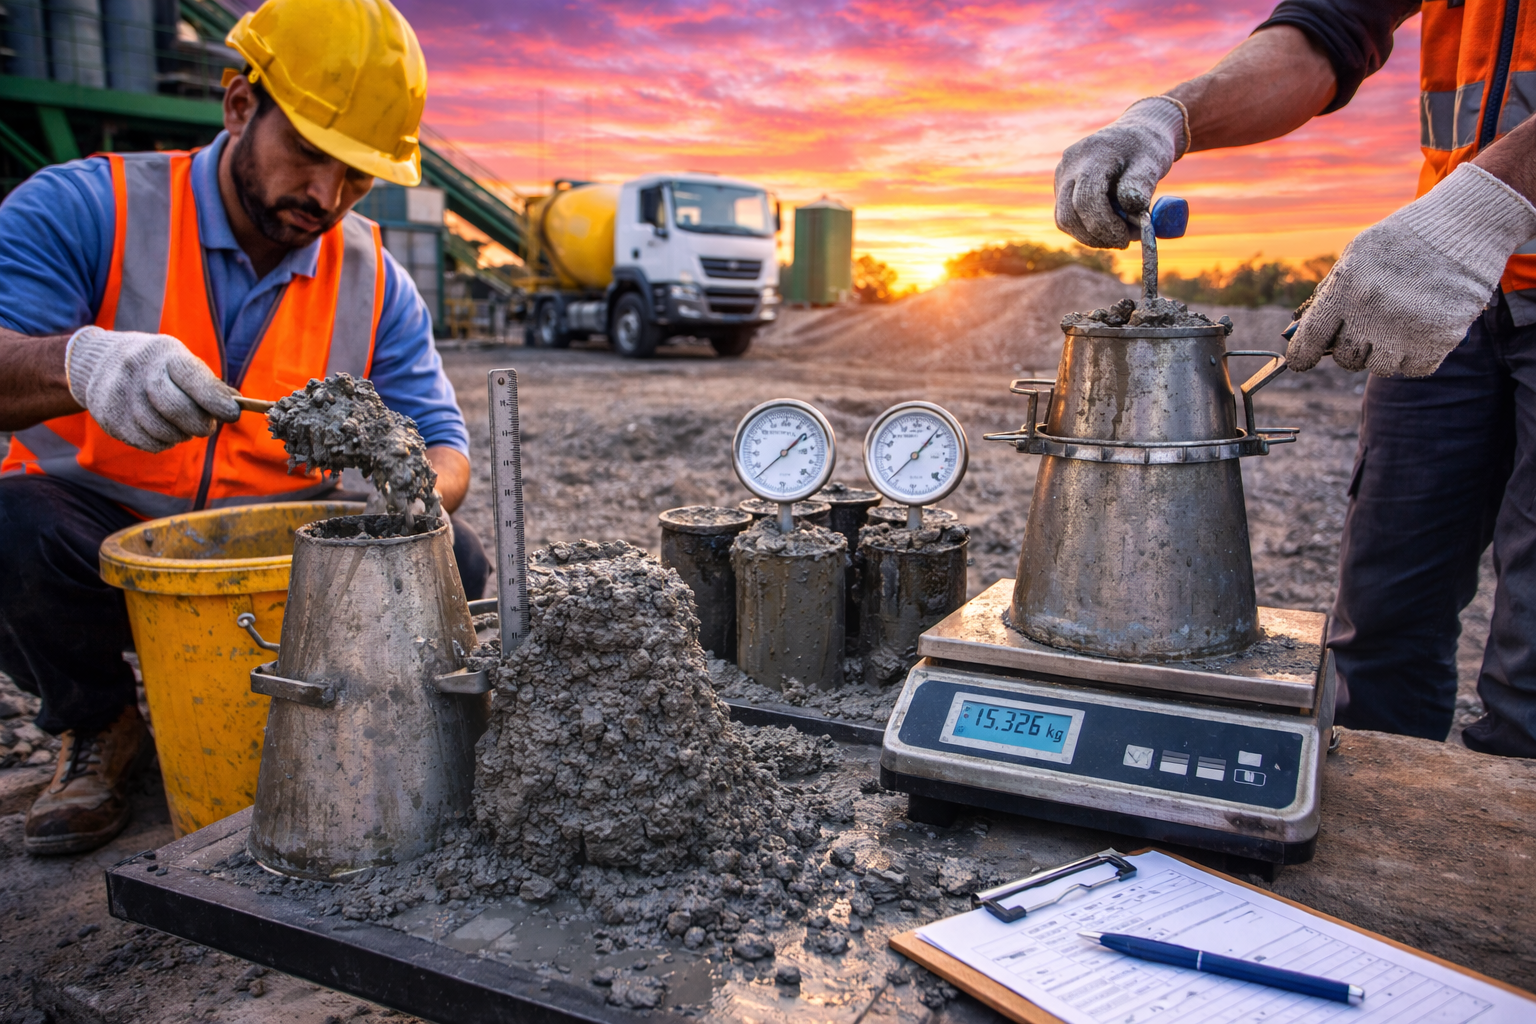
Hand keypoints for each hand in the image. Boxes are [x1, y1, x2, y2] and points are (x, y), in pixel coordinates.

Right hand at [65, 326, 239, 451]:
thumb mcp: (179, 361)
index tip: (232, 414)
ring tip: (182, 427)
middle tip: (207, 427)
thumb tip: (238, 404)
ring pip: (163, 430)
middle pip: (177, 408)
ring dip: (181, 435)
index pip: (193, 378)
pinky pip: (148, 442)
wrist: (99, 362)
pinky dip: (163, 443)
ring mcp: (120, 393)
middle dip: (200, 424)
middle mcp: (138, 369)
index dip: (215, 399)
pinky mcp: (109, 417)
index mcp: (163, 352)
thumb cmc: (154, 365)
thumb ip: (208, 383)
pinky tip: (162, 431)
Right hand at [1055, 97, 1187, 248]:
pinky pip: (1067, 217)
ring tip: (1119, 236)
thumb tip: (1132, 208)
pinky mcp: (1061, 187)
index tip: (1126, 239)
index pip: (1086, 199)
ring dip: (1090, 236)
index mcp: (1092, 154)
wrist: (1135, 132)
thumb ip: (1141, 183)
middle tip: (1123, 243)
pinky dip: (1086, 229)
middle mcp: (1069, 165)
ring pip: (1064, 220)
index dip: (1104, 225)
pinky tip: (1108, 228)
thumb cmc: (1146, 148)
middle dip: (1096, 236)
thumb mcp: (1153, 161)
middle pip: (1068, 214)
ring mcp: (1061, 176)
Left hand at [1288, 164, 1535, 376]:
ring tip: (1398, 324)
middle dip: (1353, 348)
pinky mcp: (1440, 338)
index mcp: (1345, 289)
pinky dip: (1416, 356)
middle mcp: (1371, 313)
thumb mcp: (1356, 256)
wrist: (1463, 226)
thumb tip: (1299, 333)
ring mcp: (1406, 329)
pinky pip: (1415, 368)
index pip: (1311, 339)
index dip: (1302, 355)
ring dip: (1385, 352)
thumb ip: (1329, 294)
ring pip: (1381, 367)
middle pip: (1347, 358)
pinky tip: (1420, 330)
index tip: (1301, 362)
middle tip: (1369, 327)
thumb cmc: (1402, 241)